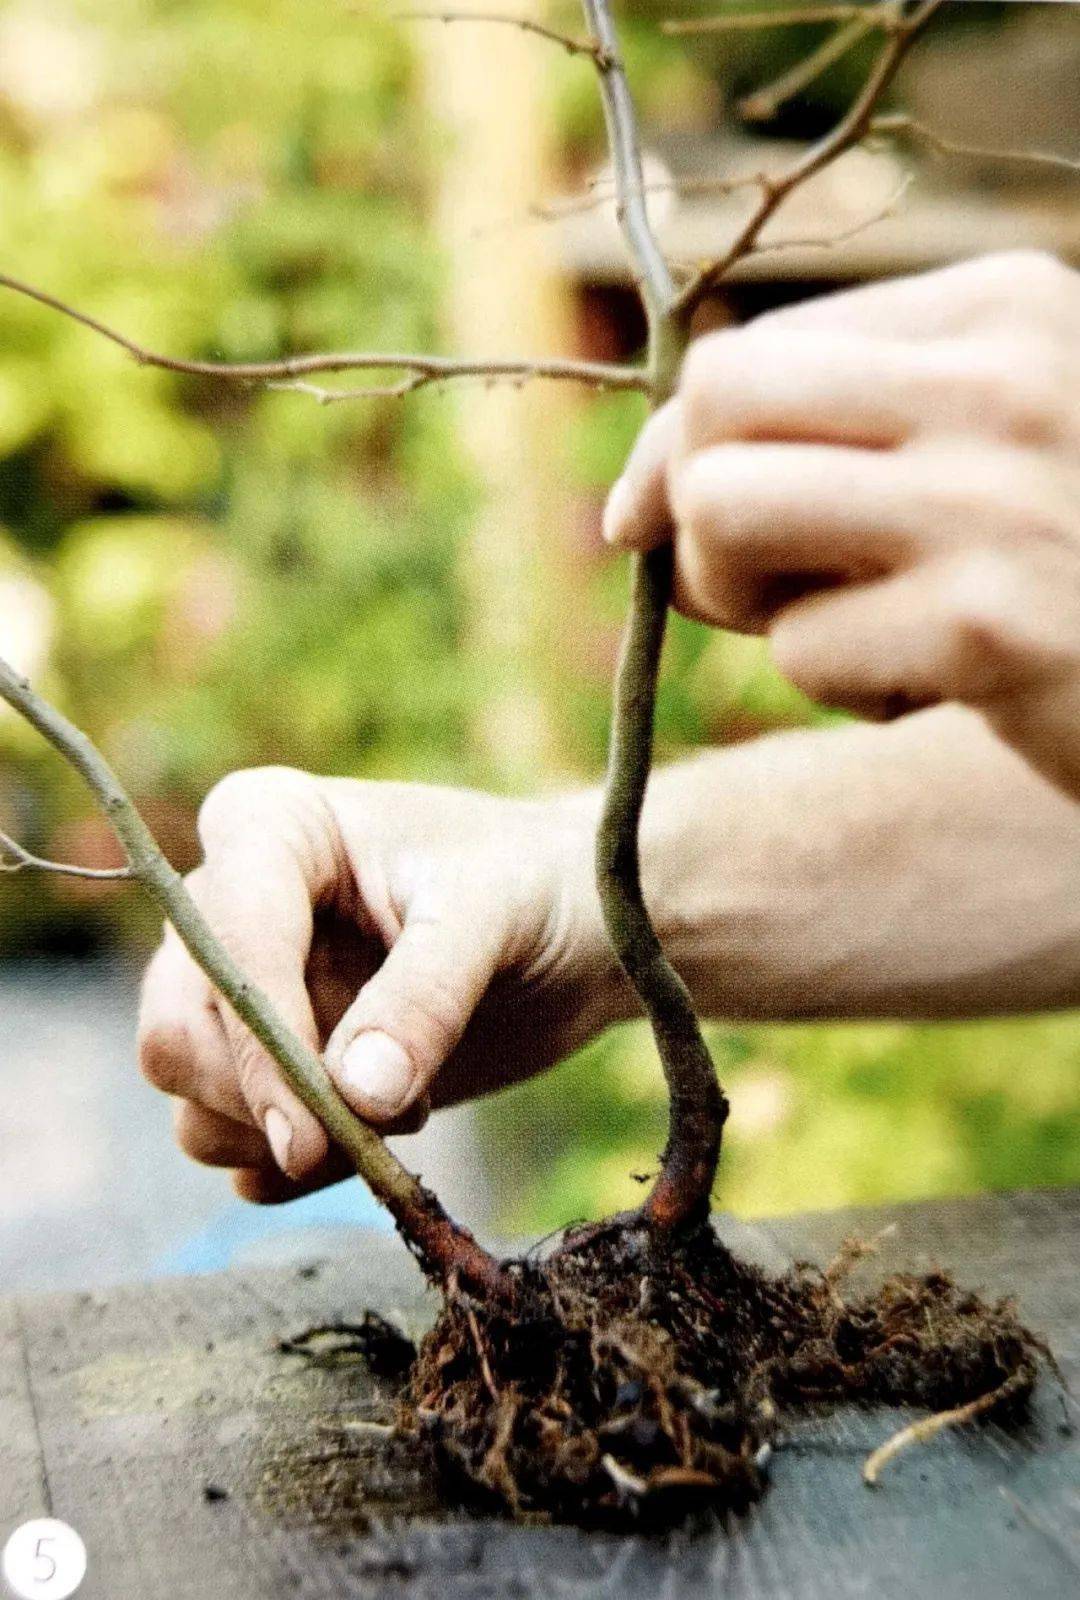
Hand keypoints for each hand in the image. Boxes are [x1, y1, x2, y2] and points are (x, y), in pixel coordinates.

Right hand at [137, 768, 617, 1200]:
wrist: (576, 931)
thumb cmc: (533, 886)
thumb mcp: (491, 916)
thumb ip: (425, 996)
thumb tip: (357, 1095)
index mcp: (266, 828)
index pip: (223, 947)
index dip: (260, 1044)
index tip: (313, 1129)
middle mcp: (228, 910)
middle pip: (176, 1038)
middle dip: (266, 1104)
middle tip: (374, 1126)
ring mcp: (242, 994)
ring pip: (195, 1106)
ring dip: (293, 1139)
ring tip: (408, 1106)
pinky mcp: (268, 1069)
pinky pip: (236, 1150)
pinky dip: (299, 1170)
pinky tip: (384, 1135)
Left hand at [605, 251, 1079, 795]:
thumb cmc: (1078, 562)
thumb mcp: (988, 448)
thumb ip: (845, 434)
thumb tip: (641, 494)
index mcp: (1002, 306)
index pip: (748, 354)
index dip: (673, 451)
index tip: (653, 521)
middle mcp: (1004, 378)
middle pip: (715, 407)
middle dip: (684, 512)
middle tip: (739, 585)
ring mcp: (999, 498)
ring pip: (725, 513)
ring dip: (740, 598)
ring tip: (840, 629)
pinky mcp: (994, 627)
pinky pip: (801, 649)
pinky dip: (840, 686)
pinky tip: (933, 687)